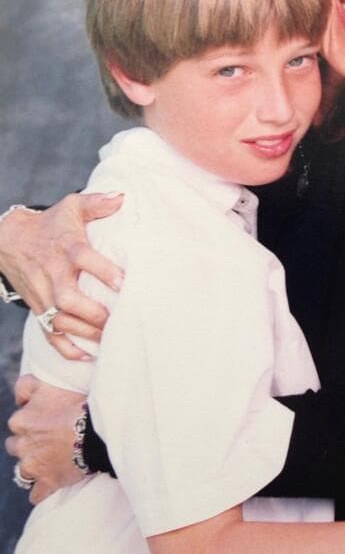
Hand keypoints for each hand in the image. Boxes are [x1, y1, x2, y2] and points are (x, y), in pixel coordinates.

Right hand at [0, 192, 123, 358]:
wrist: (9, 240)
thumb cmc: (52, 224)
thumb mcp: (72, 206)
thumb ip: (97, 202)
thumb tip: (122, 197)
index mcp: (66, 247)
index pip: (83, 258)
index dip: (103, 271)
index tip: (123, 282)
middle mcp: (53, 273)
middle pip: (68, 298)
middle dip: (93, 313)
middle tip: (118, 320)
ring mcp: (43, 294)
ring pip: (60, 320)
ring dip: (85, 333)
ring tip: (110, 339)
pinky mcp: (38, 308)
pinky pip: (48, 334)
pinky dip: (65, 348)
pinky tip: (85, 355)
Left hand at [5, 374, 86, 503]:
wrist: (94, 429)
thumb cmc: (75, 403)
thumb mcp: (47, 384)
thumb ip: (26, 386)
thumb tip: (19, 398)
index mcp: (20, 421)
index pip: (17, 423)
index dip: (32, 421)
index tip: (47, 420)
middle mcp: (21, 445)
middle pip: (16, 447)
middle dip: (29, 444)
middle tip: (50, 439)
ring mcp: (32, 466)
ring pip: (23, 472)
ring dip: (33, 467)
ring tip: (51, 461)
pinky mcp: (47, 483)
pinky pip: (36, 494)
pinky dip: (42, 489)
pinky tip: (52, 483)